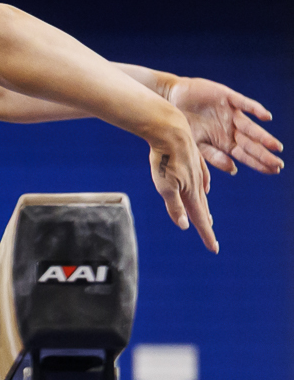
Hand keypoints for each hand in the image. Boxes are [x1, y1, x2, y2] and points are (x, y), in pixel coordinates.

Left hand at [147, 110, 217, 252]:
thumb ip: (175, 207)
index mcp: (191, 192)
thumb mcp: (165, 186)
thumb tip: (186, 226)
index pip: (199, 219)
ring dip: (203, 209)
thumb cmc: (165, 159)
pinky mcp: (192, 162)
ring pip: (201, 195)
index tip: (214, 249)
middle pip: (201, 209)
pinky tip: (204, 190)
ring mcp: (196, 172)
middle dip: (204, 225)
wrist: (170, 130)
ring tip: (206, 219)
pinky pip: (201, 180)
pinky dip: (203, 189)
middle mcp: (197, 184)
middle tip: (210, 239)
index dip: (206, 235)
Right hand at [167, 75, 282, 177]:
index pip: (245, 155)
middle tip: (279, 165)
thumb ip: (213, 157)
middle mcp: (231, 129)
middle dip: (264, 154)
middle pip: (251, 144)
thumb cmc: (181, 124)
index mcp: (223, 142)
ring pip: (251, 127)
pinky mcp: (228, 98)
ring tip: (276, 147)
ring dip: (263, 137)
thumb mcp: (194, 144)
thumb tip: (234, 170)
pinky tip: (266, 118)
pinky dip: (255, 109)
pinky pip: (245, 104)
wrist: (170, 100)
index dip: (259, 163)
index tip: (273, 171)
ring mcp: (231, 114)